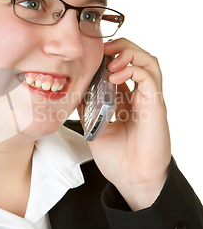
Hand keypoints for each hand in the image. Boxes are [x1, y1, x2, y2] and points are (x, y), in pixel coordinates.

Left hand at [78, 38, 170, 210]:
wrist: (132, 180)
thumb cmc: (117, 159)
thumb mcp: (94, 128)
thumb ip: (87, 109)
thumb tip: (73, 91)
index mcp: (127, 100)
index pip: (122, 67)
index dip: (109, 56)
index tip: (92, 54)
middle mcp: (140, 96)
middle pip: (138, 58)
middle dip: (120, 47)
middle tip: (102, 48)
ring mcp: (149, 99)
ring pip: (149, 61)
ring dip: (129, 53)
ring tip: (110, 58)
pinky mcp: (155, 106)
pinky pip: (149, 77)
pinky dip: (132, 70)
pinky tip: (115, 76)